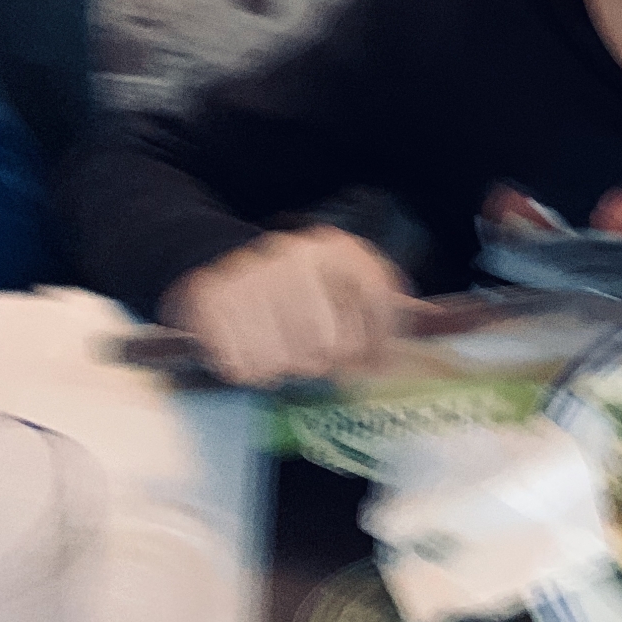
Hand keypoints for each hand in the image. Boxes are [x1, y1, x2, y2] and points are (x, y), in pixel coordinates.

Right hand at [157, 225, 408, 385]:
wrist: (222, 259)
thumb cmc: (300, 289)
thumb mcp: (347, 288)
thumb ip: (385, 322)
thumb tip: (411, 370)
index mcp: (340, 250)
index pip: (379, 308)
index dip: (378, 345)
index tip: (372, 361)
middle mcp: (298, 254)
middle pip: (329, 346)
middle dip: (324, 362)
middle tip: (313, 355)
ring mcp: (251, 273)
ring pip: (283, 361)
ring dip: (284, 367)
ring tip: (279, 347)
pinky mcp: (211, 297)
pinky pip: (242, 366)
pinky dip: (248, 369)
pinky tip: (250, 347)